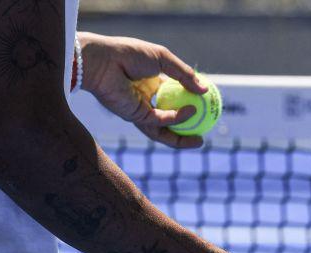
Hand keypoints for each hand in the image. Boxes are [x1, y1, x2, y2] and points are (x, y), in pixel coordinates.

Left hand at [78, 32, 206, 148]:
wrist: (103, 60)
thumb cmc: (129, 54)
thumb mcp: (163, 59)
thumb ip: (184, 74)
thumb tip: (205, 90)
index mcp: (150, 82)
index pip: (173, 96)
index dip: (190, 101)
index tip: (207, 105)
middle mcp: (146, 99)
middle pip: (170, 119)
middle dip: (188, 129)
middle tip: (205, 130)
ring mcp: (140, 110)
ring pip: (164, 129)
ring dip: (182, 138)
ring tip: (200, 141)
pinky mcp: (136, 116)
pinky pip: (160, 121)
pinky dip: (177, 118)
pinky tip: (191, 112)